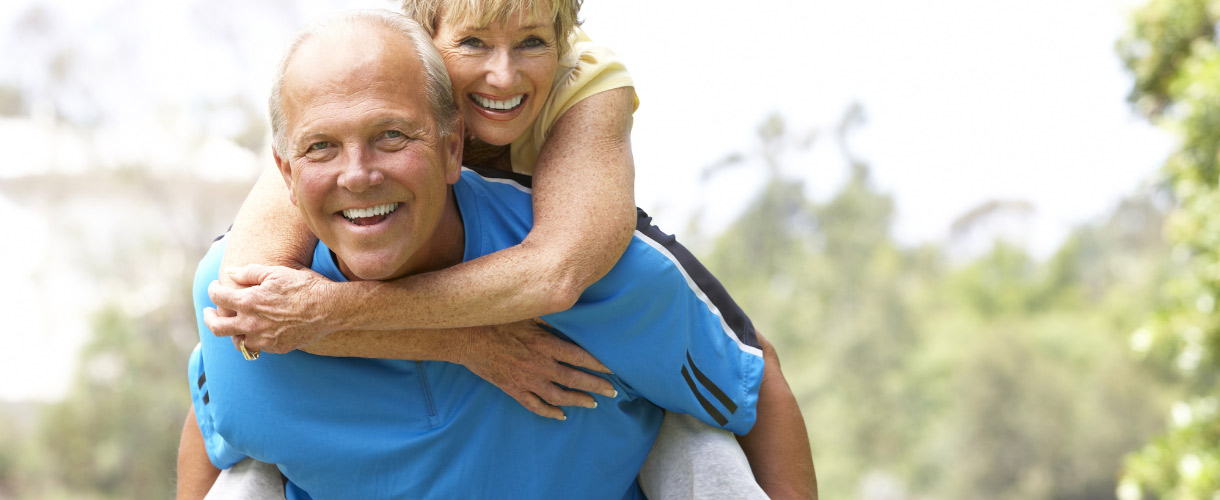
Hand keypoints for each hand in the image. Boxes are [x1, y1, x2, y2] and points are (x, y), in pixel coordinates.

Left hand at [203, 264, 335, 353]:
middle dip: (209, 318)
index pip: (218, 297)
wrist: (330, 308)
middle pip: (217, 327)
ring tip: (234, 324)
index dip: (213, 290)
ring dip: (232, 332)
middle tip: (209, 312)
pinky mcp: (277, 348)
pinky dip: (253, 339)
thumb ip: (249, 273)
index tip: (215, 287)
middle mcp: (251, 324)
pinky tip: (258, 331)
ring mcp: (264, 339)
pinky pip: (257, 347)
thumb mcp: (276, 272)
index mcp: (248, 302)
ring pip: (237, 341)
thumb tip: (230, 273)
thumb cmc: (304, 286)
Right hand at [459, 320, 617, 419]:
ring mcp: (527, 380)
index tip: (613, 369)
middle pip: (575, 380)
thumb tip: (569, 308)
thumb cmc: (496, 320)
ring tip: (593, 404)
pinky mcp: (513, 389)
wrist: (466, 337)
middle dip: (596, 387)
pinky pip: (535, 405)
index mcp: (545, 344)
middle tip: (612, 392)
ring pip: (558, 397)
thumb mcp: (526, 313)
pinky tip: (561, 416)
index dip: (599, 364)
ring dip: (578, 401)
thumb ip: (550, 317)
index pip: (580, 357)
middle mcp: (540, 365)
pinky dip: (549, 413)